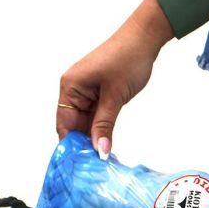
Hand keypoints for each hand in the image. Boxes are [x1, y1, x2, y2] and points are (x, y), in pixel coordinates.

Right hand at [56, 0, 173, 155]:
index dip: (71, 146)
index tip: (80, 166)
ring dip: (93, 139)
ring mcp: (86, 92)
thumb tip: (99, 151)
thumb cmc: (127, 59)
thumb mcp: (115, 97)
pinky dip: (101, 130)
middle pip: (73, 126)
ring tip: (101, 161)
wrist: (144, 39)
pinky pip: (95, 117)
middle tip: (93, 168)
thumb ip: (104, 125)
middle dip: (83, 146)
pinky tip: (106, 145)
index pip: (64, 125)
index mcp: (70, 87)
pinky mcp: (98, 94)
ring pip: (86, 124)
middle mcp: (73, 90)